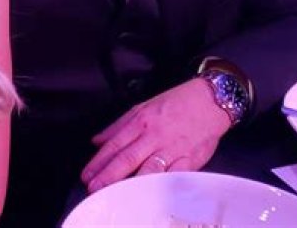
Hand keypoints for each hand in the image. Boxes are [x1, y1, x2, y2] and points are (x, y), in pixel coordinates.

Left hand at [80, 78, 231, 192]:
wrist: (209, 101)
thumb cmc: (175, 103)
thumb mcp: (142, 107)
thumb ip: (118, 126)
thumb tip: (97, 141)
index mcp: (140, 122)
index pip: (115, 145)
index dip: (99, 162)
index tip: (86, 175)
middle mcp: (153, 135)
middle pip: (127, 158)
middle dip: (109, 175)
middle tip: (94, 188)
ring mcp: (172, 148)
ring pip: (148, 169)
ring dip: (131, 184)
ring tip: (116, 195)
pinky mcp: (190, 160)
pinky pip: (173, 176)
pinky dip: (161, 186)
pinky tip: (150, 195)